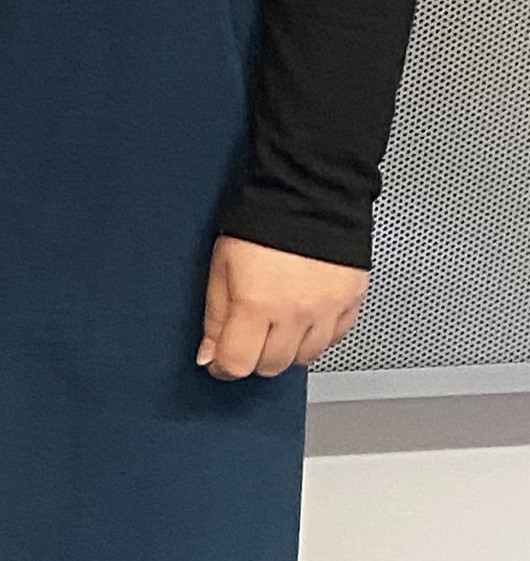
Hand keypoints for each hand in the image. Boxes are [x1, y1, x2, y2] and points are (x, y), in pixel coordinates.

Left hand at [199, 236, 366, 379]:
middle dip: (253, 358)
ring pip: (305, 357)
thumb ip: (215, 316)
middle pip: (272, 366)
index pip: (238, 363)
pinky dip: (317, 337)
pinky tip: (304, 319)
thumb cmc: (260, 223)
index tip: (218, 361)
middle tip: (246, 339)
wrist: (308, 194)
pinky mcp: (351, 302)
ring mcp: (327, 310)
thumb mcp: (221, 267)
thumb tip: (209, 353)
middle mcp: (296, 313)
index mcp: (257, 304)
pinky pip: (334, 338)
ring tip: (275, 326)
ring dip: (287, 350)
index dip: (222, 367)